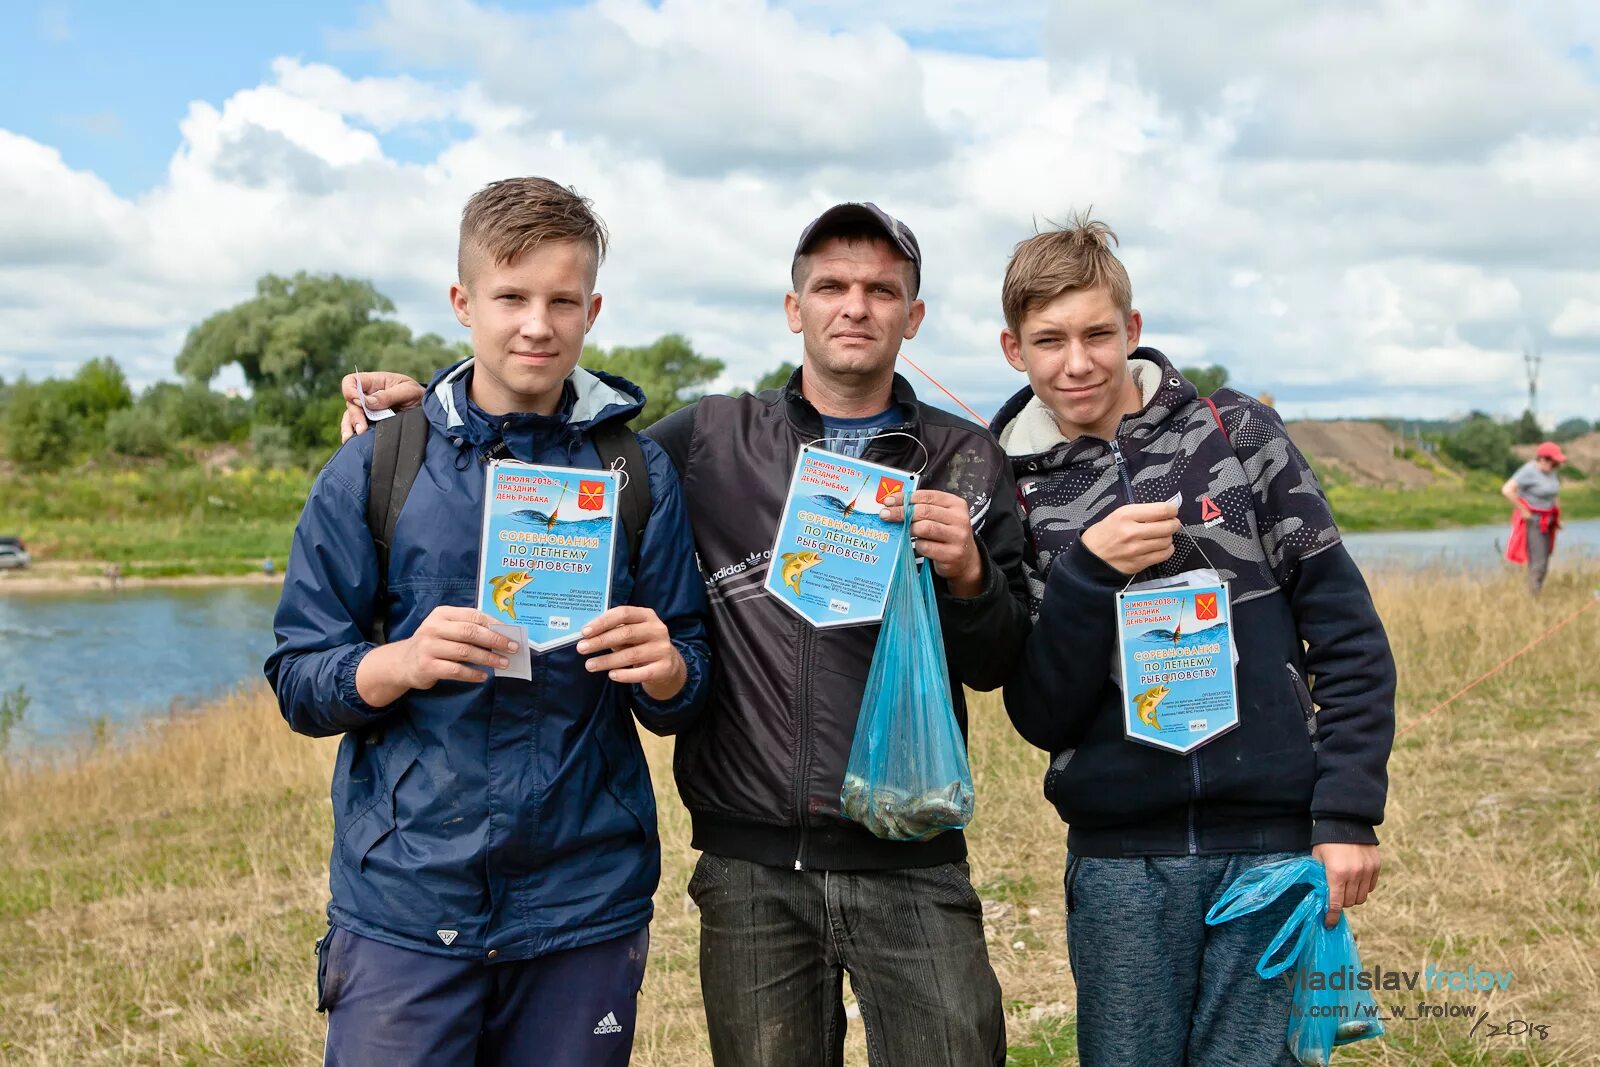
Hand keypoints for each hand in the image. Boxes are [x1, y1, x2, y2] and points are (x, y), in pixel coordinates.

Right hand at [341, 372, 425, 441]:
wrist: (428, 410)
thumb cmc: (417, 395)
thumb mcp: (409, 391)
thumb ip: (389, 395)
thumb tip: (368, 403)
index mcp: (374, 383)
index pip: (351, 381)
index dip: (350, 390)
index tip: (359, 402)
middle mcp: (366, 397)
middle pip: (350, 404)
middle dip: (355, 416)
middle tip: (362, 429)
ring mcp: (367, 412)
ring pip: (349, 418)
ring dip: (349, 428)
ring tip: (351, 439)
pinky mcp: (370, 425)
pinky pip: (355, 429)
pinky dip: (352, 436)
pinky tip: (353, 443)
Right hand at [356, 607, 517, 706]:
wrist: (403, 662)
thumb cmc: (433, 643)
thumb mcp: (446, 629)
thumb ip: (468, 628)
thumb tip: (502, 635)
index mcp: (442, 614)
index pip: (473, 615)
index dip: (495, 624)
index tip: (512, 633)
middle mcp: (434, 628)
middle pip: (470, 632)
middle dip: (495, 640)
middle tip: (513, 648)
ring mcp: (429, 647)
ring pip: (465, 652)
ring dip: (488, 658)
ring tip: (503, 663)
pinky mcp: (427, 666)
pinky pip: (455, 670)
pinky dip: (472, 674)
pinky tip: (483, 676)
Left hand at [577, 606, 687, 700]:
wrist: (668, 665)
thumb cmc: (641, 645)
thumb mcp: (632, 632)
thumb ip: (614, 630)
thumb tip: (586, 636)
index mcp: (647, 615)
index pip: (623, 613)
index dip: (603, 622)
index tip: (584, 632)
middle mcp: (657, 629)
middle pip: (626, 633)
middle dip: (601, 641)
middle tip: (581, 648)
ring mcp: (662, 648)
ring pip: (631, 655)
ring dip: (607, 660)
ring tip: (589, 665)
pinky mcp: (665, 668)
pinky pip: (641, 673)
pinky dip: (625, 675)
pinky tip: (611, 675)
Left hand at [879, 489, 983, 596]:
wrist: (965, 560)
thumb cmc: (946, 535)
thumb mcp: (940, 517)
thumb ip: (922, 508)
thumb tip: (893, 504)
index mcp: (956, 504)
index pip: (927, 496)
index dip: (905, 497)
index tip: (889, 501)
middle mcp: (959, 519)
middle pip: (924, 511)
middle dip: (901, 512)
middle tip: (885, 515)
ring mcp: (957, 537)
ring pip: (924, 528)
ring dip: (909, 529)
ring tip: (902, 530)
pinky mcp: (952, 554)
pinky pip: (925, 546)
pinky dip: (917, 545)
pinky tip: (917, 545)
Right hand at [1080, 502, 1180, 574]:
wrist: (1090, 559)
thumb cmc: (1102, 534)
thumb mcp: (1116, 515)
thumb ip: (1139, 513)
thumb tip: (1163, 511)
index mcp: (1125, 515)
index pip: (1160, 510)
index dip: (1172, 510)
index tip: (1172, 510)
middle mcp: (1132, 532)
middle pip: (1167, 526)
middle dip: (1174, 523)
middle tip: (1171, 523)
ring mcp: (1137, 549)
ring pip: (1167, 541)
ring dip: (1168, 537)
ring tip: (1162, 535)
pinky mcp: (1140, 563)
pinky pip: (1164, 555)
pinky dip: (1167, 549)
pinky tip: (1161, 546)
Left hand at [1312, 842, 1380, 927]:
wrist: (1346, 821)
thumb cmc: (1326, 841)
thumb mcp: (1317, 859)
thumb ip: (1321, 878)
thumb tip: (1322, 898)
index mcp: (1336, 873)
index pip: (1335, 903)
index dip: (1331, 916)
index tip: (1329, 924)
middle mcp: (1354, 874)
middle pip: (1350, 903)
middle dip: (1341, 903)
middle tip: (1335, 897)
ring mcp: (1367, 871)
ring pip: (1361, 897)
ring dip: (1352, 897)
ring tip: (1345, 888)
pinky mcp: (1376, 866)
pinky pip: (1370, 887)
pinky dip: (1362, 888)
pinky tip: (1355, 881)